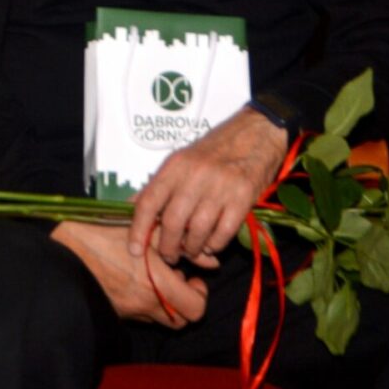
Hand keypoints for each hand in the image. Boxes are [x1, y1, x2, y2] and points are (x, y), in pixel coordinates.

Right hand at [51, 221, 209, 327]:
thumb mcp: (137, 227)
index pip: (196, 309)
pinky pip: (139, 314)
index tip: (191, 276)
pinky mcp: (114, 312)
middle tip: (177, 279)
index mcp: (155, 284)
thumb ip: (174, 239)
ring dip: (165, 302)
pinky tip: (133, 278)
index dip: (199, 294)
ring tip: (154, 277)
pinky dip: (145, 301)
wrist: (57, 254)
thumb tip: (206, 257)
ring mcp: (128, 312)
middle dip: (185, 301)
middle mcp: (144, 304)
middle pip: (182, 321)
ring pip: (160, 319)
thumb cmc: (96, 235)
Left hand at [127, 107, 288, 264]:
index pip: (148, 201)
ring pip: (198, 231)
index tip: (135, 250)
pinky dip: (215, 244)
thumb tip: (131, 204)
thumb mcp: (182, 158)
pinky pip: (224, 232)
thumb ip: (159, 184)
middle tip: (169, 255)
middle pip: (173, 222)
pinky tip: (212, 244)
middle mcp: (195, 175)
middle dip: (168, 247)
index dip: (138, 229)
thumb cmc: (216, 148)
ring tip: (191, 250)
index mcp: (175, 166)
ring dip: (192, 248)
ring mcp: (221, 186)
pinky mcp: (243, 197)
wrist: (257, 132)